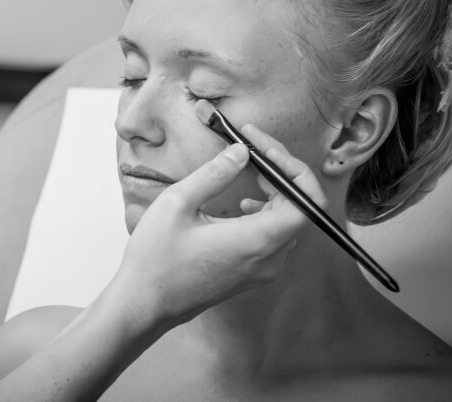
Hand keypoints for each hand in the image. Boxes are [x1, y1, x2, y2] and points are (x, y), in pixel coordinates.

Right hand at [107, 129, 326, 328]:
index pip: (307, 202)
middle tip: (253, 148)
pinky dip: (267, 211)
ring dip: (275, 192)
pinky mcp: (252, 274)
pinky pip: (275, 237)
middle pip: (300, 209)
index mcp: (256, 240)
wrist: (145, 303)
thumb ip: (214, 174)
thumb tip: (241, 152)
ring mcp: (263, 270)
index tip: (264, 147)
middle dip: (282, 172)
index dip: (294, 168)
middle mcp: (269, 259)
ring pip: (288, 223)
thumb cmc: (156, 258)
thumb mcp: (177, 204)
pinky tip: (244, 202)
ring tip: (249, 170)